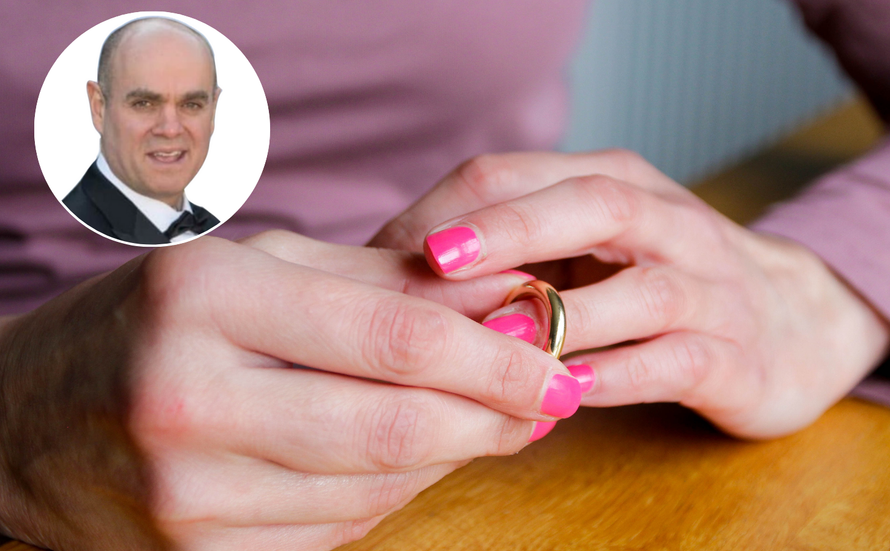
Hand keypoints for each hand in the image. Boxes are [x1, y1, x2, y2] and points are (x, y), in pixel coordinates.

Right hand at [0, 232, 578, 549]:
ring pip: (377, 485)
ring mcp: (187, 493)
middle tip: (553, 396)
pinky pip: (338, 527)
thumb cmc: (158, 320)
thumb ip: (385, 282)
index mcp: (205, 299)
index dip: (495, 356)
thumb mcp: (259, 266)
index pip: (392, 336)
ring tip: (494, 418)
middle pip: (395, 425)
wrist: (29, 416)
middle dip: (496, 416)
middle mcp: (188, 398)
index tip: (559, 360)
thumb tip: (506, 299)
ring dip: (455, 453)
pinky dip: (397, 491)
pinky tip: (420, 454)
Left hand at [372, 150, 889, 438]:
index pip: (526, 174)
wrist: (798, 320)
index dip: (456, 209)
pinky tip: (570, 391)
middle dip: (511, 230)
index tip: (392, 250)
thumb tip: (400, 268)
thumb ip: (517, 247)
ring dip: (567, 315)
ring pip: (642, 290)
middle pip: (591, 206)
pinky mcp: (736, 356)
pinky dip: (623, 374)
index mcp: (618, 185)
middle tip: (436, 261)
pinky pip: (677, 361)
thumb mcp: (592, 245)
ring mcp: (710, 289)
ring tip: (497, 341)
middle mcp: (668, 224)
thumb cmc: (665, 279)